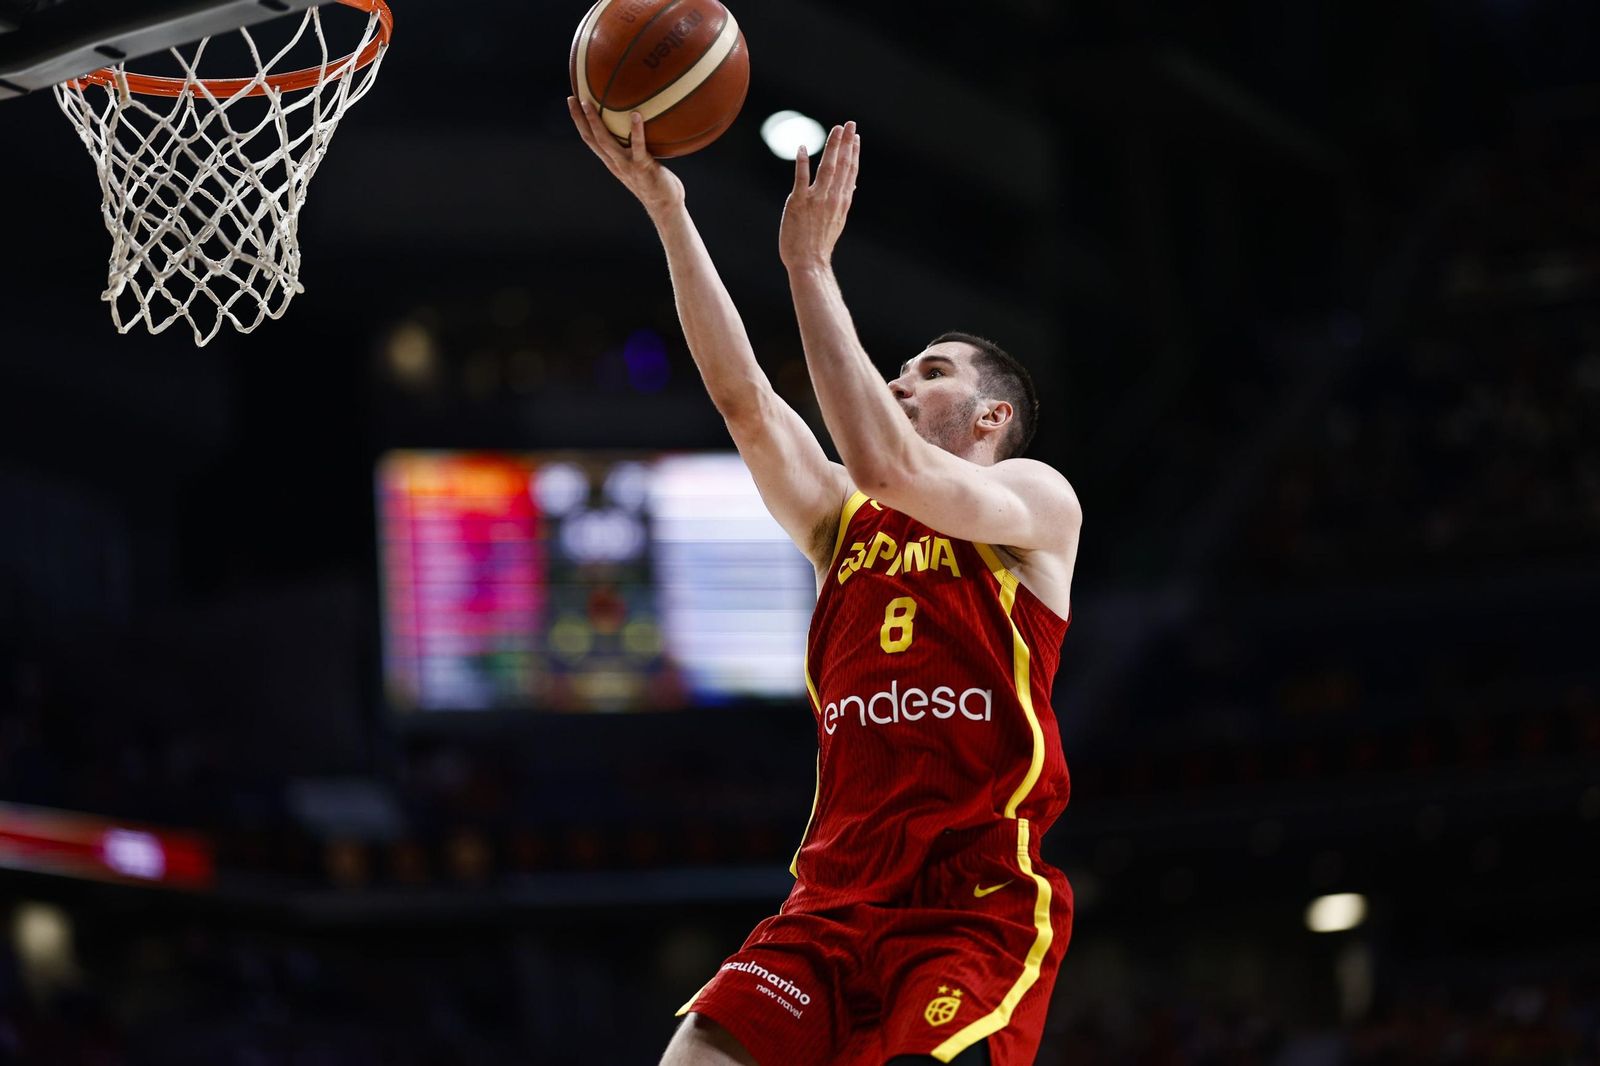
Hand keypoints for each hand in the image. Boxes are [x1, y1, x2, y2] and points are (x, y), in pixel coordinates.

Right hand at [567, 95, 684, 217]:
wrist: (665, 207)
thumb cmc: (657, 183)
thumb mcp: (641, 162)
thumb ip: (636, 147)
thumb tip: (641, 123)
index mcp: (612, 161)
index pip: (590, 139)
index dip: (579, 121)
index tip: (572, 102)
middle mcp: (615, 163)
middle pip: (591, 138)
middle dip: (580, 118)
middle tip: (573, 98)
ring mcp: (627, 165)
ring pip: (605, 141)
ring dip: (596, 122)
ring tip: (589, 103)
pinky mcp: (642, 167)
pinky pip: (638, 146)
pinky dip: (636, 130)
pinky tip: (636, 114)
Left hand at [779, 121, 859, 270]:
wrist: (809, 262)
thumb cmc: (820, 244)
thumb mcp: (837, 221)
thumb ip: (843, 200)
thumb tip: (852, 186)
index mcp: (842, 202)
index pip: (851, 172)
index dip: (853, 152)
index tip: (855, 137)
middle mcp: (832, 198)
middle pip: (842, 165)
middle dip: (846, 142)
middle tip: (849, 123)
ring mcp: (816, 200)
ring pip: (827, 168)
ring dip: (832, 147)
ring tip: (836, 129)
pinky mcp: (798, 203)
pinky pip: (801, 179)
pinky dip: (803, 162)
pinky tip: (803, 147)